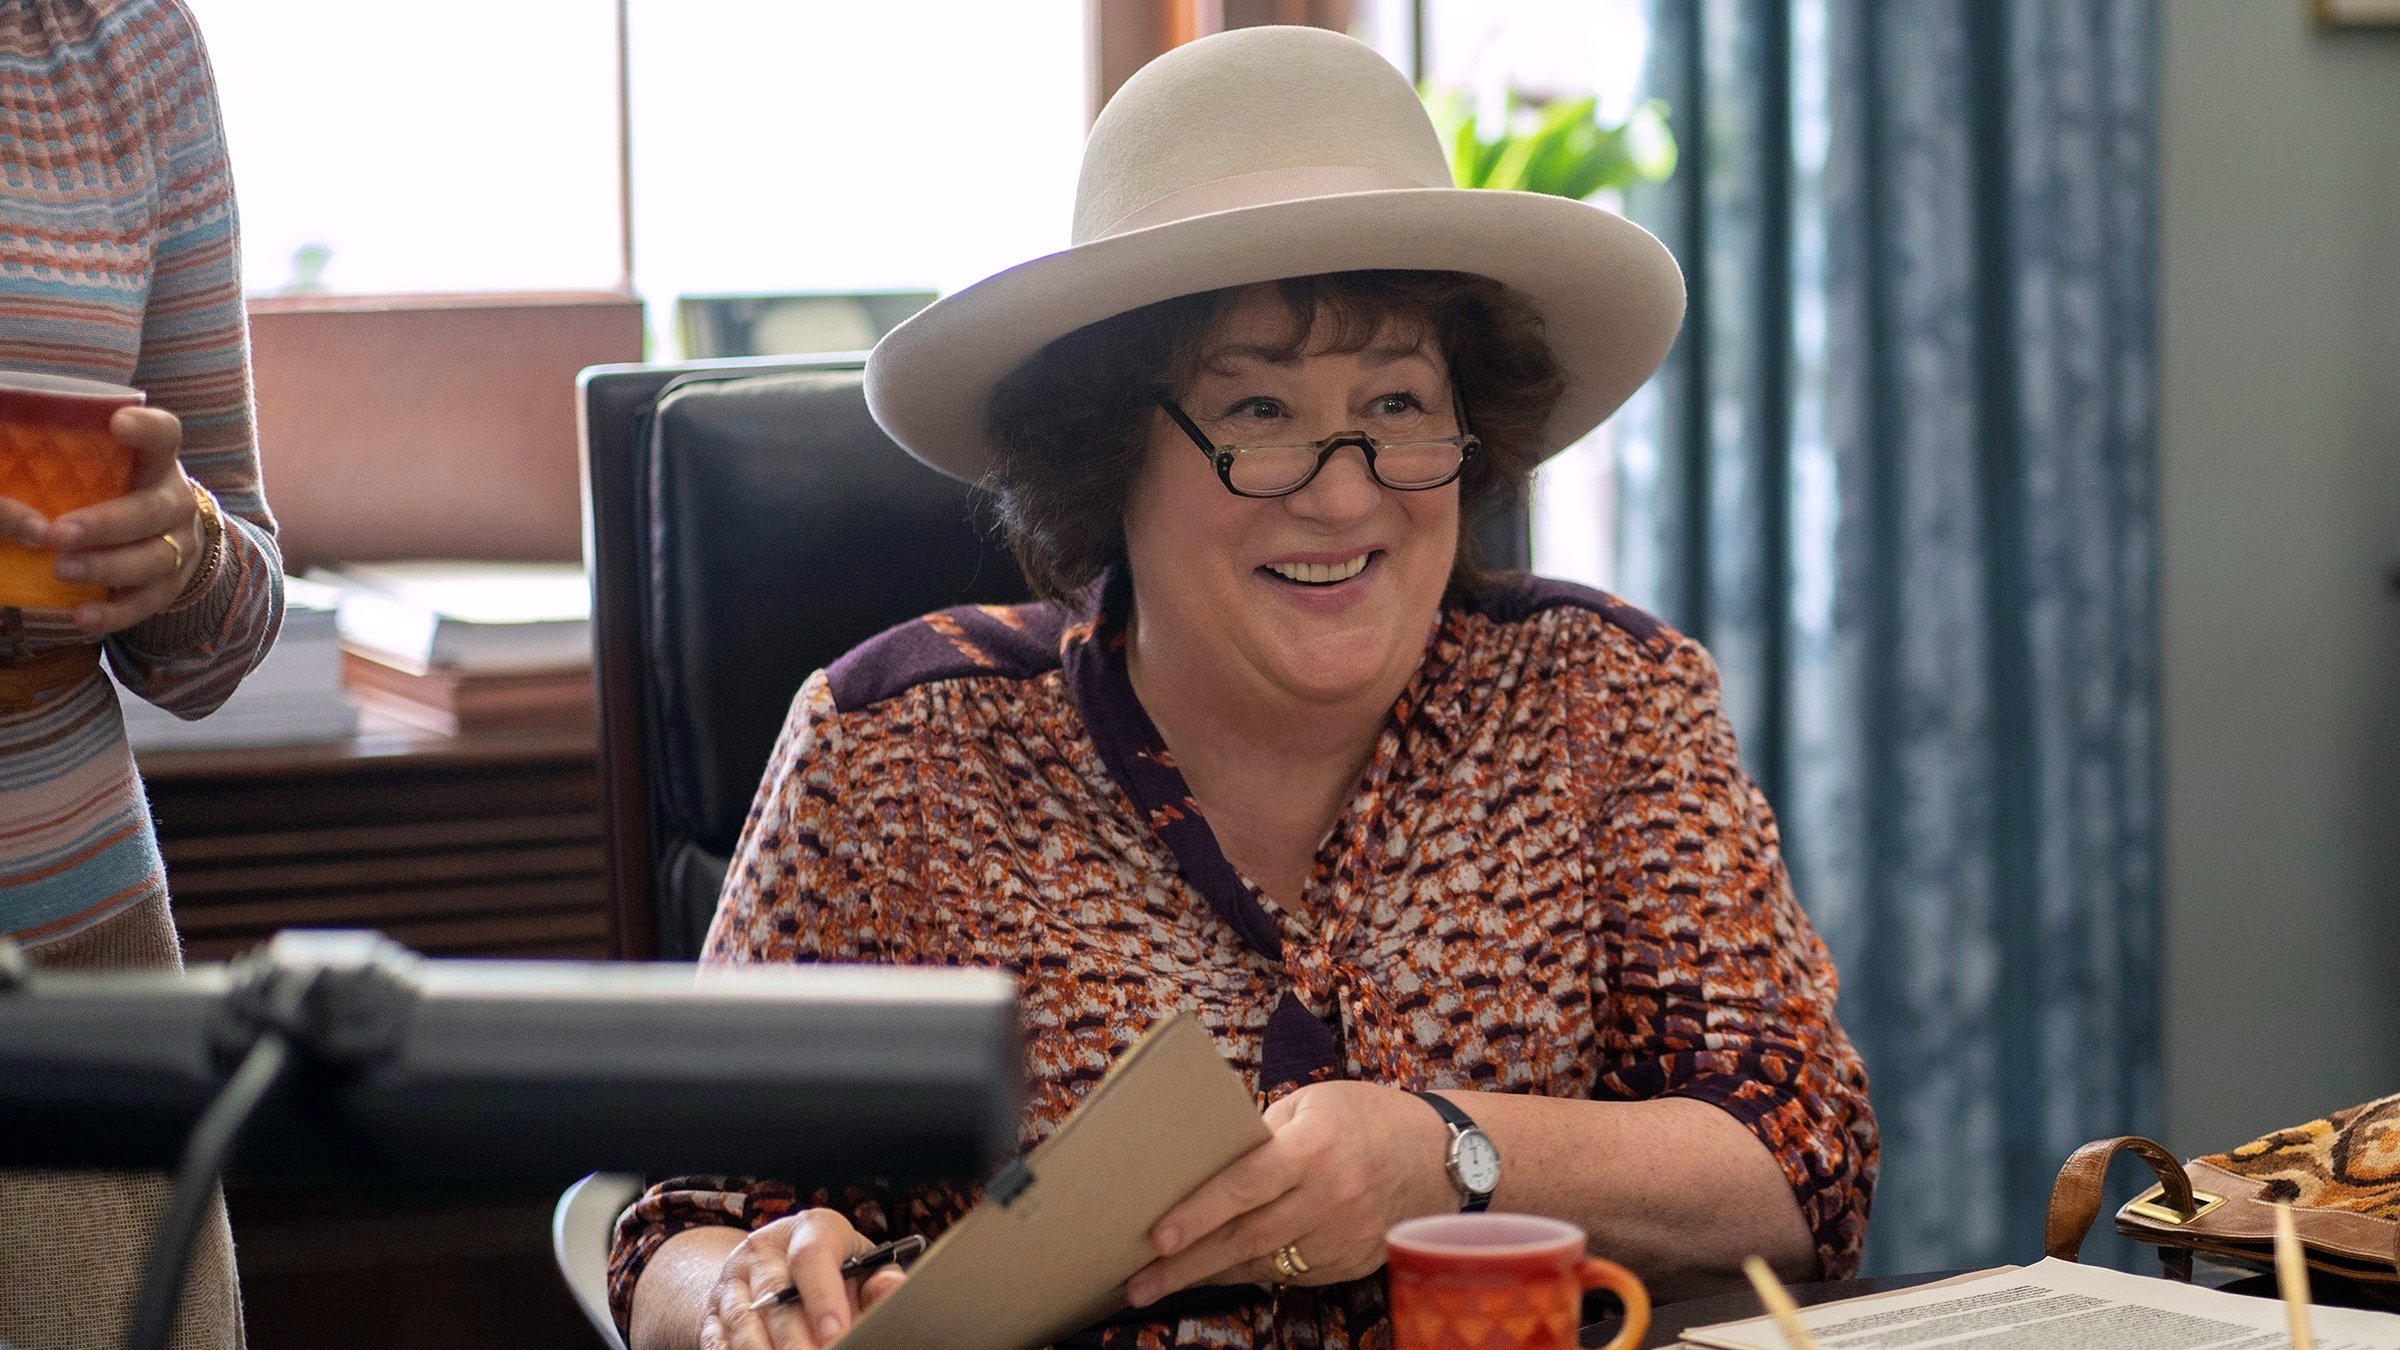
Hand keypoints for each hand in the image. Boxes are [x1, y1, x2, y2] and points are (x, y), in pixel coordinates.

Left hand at [5, 406, 200, 633]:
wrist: (161, 536)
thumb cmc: (109, 492)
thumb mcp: (91, 471)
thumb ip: (50, 468)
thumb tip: (12, 504)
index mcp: (156, 461)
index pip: (165, 435)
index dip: (148, 429)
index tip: (117, 424)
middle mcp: (175, 501)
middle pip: (155, 509)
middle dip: (109, 523)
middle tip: (61, 532)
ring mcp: (180, 545)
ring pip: (155, 558)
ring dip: (108, 566)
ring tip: (61, 571)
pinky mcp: (170, 586)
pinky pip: (148, 603)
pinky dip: (114, 612)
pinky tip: (81, 615)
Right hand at [700, 1209, 907, 1349]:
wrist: (774, 1271)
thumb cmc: (832, 1271)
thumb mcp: (859, 1266)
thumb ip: (877, 1282)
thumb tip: (891, 1288)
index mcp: (809, 1230)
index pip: (811, 1255)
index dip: (823, 1297)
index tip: (836, 1333)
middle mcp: (764, 1250)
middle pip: (775, 1296)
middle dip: (796, 1339)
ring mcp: (733, 1281)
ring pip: (742, 1322)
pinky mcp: (713, 1313)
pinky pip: (718, 1341)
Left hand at [1125, 1081, 1456, 1306]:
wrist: (1444, 1159)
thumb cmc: (1369, 1118)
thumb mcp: (1316, 1104)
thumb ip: (1264, 1134)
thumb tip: (1208, 1164)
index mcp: (1315, 1148)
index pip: (1245, 1186)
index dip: (1198, 1214)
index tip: (1156, 1237)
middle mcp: (1328, 1198)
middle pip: (1244, 1238)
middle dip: (1184, 1265)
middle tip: (1136, 1283)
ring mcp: (1341, 1238)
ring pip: (1262, 1264)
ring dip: (1208, 1274)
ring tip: (1159, 1283)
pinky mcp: (1349, 1264)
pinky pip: (1288, 1274)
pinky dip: (1249, 1273)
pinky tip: (1216, 1271)